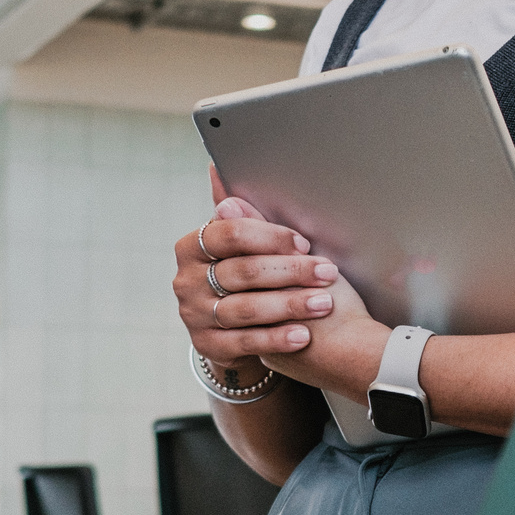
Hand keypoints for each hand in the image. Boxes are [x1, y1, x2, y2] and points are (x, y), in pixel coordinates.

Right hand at [175, 195, 339, 378]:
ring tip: (324, 303)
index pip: (231, 234)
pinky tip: (304, 335)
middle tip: (328, 272)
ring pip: (246, 308)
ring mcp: (193, 315)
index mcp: (191, 246)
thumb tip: (216, 168)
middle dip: (291, 271)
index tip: (304, 244)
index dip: (271, 237)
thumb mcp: (249, 246)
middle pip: (243, 272)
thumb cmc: (250, 275)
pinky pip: (245, 342)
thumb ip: (243, 217)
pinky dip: (277, 338)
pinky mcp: (207, 346)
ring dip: (290, 305)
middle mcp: (186, 280)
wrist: (240, 328)